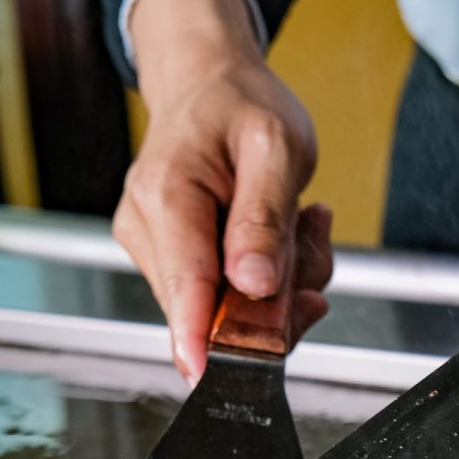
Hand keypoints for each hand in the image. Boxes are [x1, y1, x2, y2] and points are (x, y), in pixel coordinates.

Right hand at [114, 0, 332, 383]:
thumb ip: (265, 219)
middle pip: (212, 310)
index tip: (217, 375)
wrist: (209, 82)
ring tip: (298, 224)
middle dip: (276, 299)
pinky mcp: (172, 263)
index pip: (185, 285)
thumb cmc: (241, 105)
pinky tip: (282, 236)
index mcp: (167, 195)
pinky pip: (230, 298)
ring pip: (228, 310)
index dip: (203, 339)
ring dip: (280, 284)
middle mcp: (148, 228)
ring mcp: (155, 250)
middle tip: (310, 245)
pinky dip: (269, 278)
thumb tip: (253, 286)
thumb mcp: (276, 146)